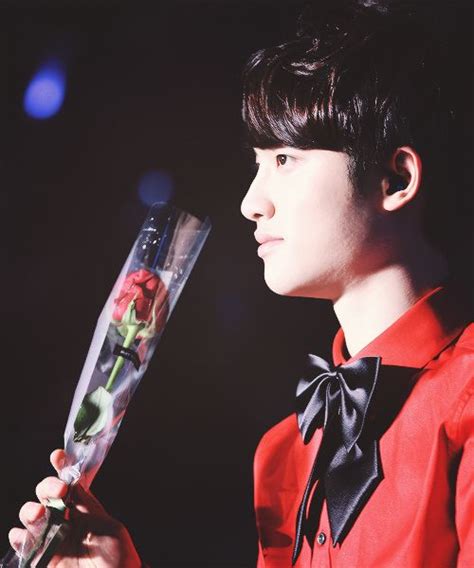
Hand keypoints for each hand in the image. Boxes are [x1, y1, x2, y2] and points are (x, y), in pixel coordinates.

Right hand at [8, 449, 141, 567]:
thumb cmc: (118, 559)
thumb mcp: (110, 529)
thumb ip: (90, 509)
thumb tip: (75, 488)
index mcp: (84, 508)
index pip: (71, 482)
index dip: (62, 466)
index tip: (58, 456)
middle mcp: (65, 519)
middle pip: (47, 494)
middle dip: (48, 487)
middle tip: (60, 491)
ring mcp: (52, 538)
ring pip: (31, 515)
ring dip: (30, 510)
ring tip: (40, 513)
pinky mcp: (41, 559)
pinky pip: (23, 544)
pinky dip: (19, 537)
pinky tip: (23, 534)